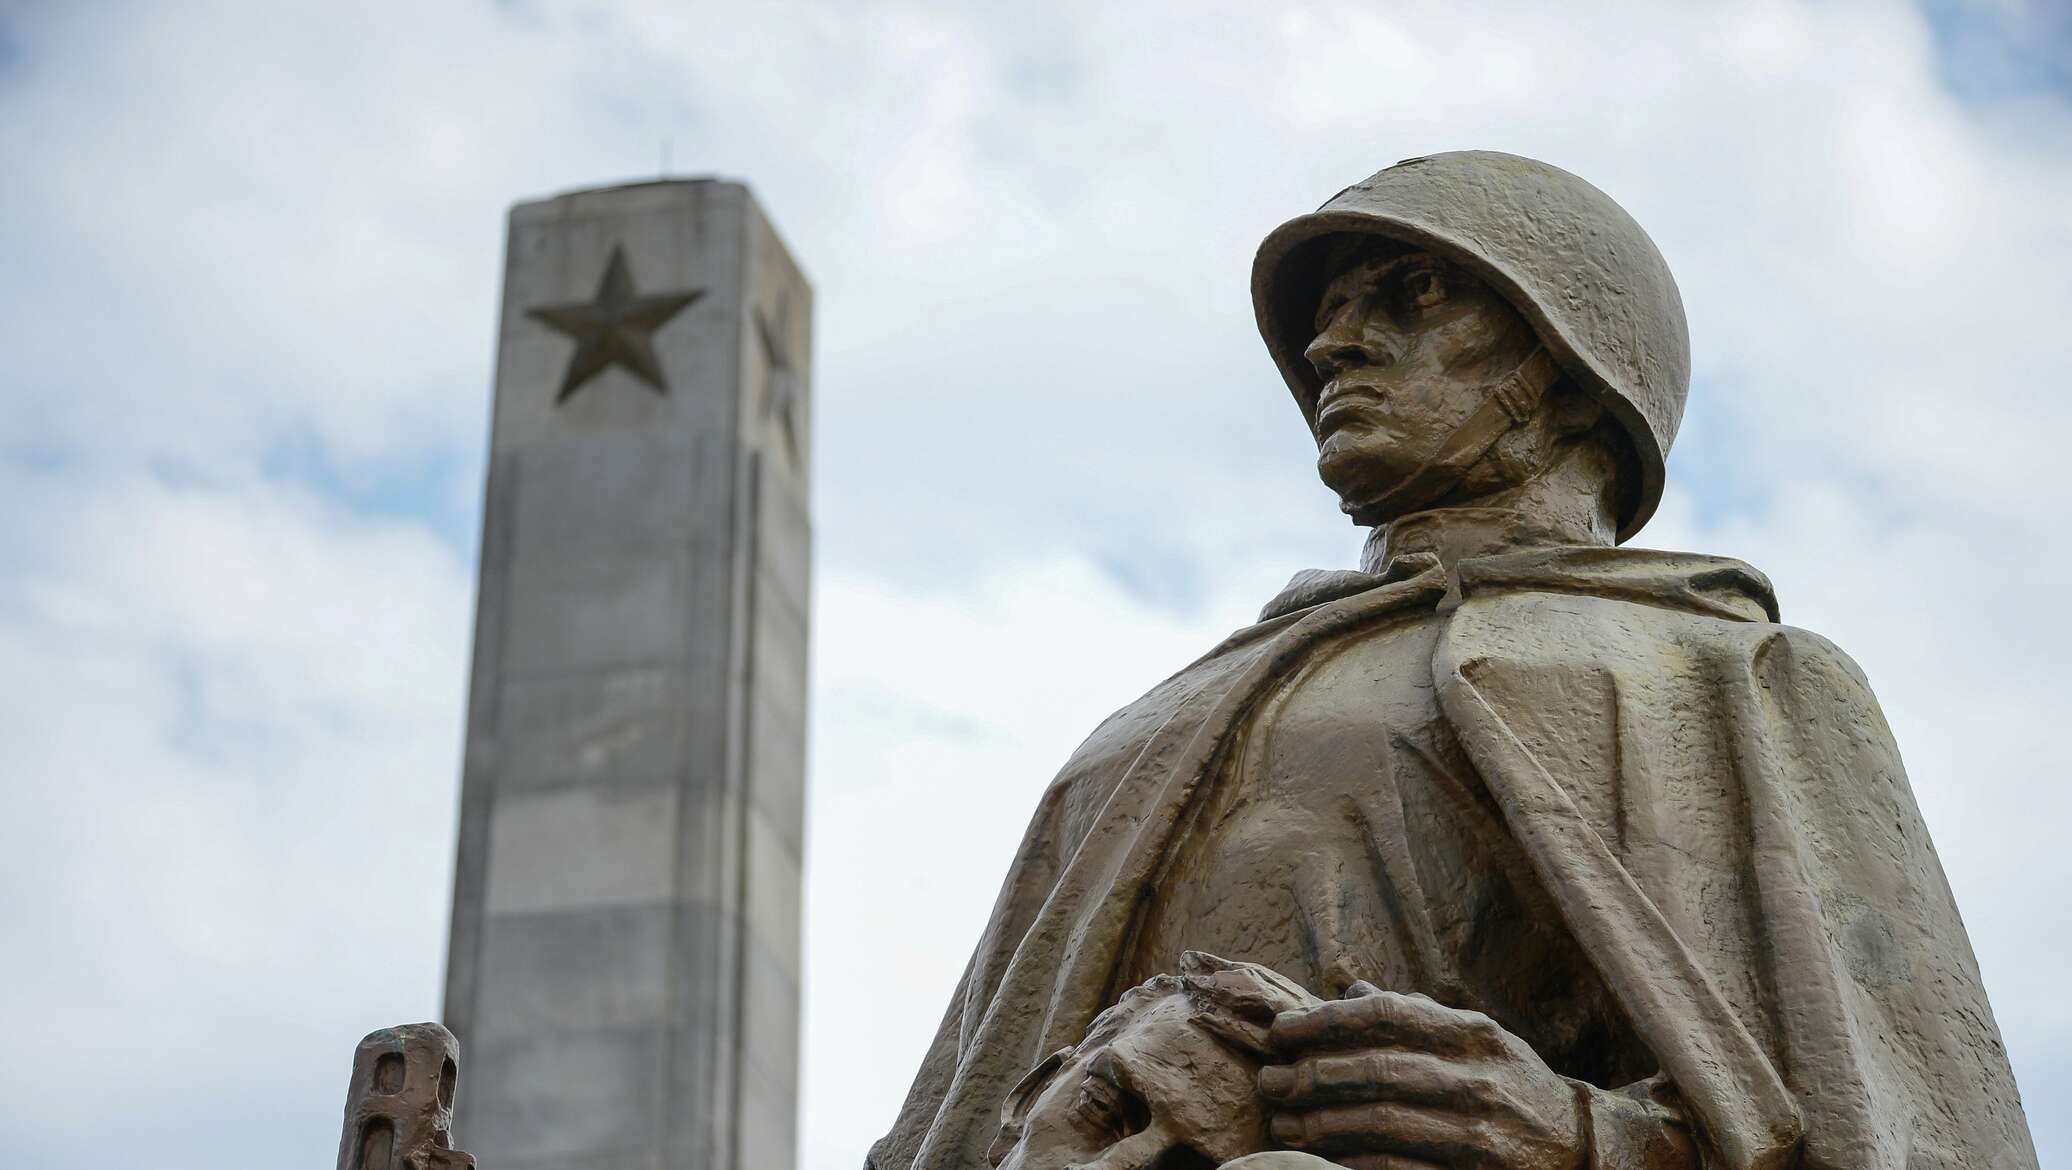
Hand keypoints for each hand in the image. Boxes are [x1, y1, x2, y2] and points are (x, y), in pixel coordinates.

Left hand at [1258, 983, 1583, 1169]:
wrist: (1581, 1148)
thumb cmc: (1513, 1085)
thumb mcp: (1478, 1041)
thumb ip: (1417, 1017)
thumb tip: (1350, 990)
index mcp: (1473, 1034)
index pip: (1386, 1015)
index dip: (1324, 1021)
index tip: (1281, 1031)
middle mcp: (1478, 1079)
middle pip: (1375, 1070)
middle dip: (1310, 1075)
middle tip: (1268, 1082)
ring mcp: (1478, 1133)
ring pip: (1380, 1122)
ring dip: (1319, 1123)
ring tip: (1282, 1121)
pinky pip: (1396, 1169)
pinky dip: (1349, 1162)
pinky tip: (1317, 1156)